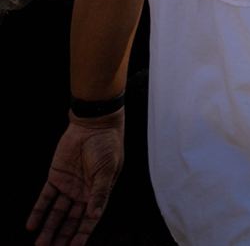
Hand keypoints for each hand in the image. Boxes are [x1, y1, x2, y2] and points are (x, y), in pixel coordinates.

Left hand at [27, 109, 124, 245]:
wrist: (93, 125)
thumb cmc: (107, 145)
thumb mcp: (107, 170)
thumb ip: (100, 193)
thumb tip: (95, 215)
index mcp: (99, 192)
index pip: (89, 219)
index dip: (82, 234)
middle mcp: (83, 193)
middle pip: (70, 220)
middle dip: (62, 236)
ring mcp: (68, 186)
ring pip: (56, 213)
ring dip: (49, 228)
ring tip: (40, 244)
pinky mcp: (56, 178)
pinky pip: (45, 198)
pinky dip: (38, 212)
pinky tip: (32, 225)